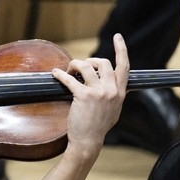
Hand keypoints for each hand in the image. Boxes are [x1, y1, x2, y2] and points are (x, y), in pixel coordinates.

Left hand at [51, 33, 128, 158]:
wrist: (88, 142)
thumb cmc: (98, 128)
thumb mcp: (115, 110)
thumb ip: (115, 96)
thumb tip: (115, 86)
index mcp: (121, 92)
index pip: (124, 66)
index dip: (121, 49)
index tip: (117, 37)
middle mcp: (112, 90)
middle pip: (103, 62)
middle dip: (90, 61)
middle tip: (80, 67)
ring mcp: (99, 92)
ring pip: (86, 66)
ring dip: (75, 65)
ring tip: (68, 71)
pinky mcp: (83, 96)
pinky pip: (70, 79)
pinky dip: (60, 75)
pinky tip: (55, 74)